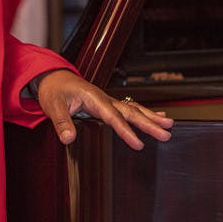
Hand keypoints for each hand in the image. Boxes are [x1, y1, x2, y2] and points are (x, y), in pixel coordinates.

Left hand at [35, 70, 173, 149]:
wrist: (53, 78)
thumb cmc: (54, 91)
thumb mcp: (53, 106)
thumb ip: (62, 122)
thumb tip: (68, 139)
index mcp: (92, 97)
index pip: (112, 117)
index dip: (126, 131)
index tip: (138, 143)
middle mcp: (103, 98)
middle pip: (129, 111)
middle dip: (148, 123)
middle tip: (166, 134)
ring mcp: (107, 100)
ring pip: (133, 108)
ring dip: (151, 117)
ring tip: (169, 125)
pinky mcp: (107, 104)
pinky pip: (129, 109)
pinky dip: (144, 112)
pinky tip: (158, 117)